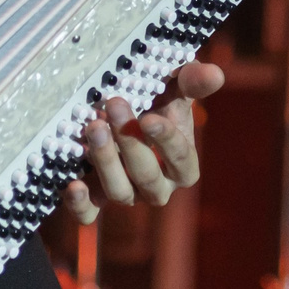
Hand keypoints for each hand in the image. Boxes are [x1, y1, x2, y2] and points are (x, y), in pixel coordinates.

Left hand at [61, 59, 223, 222]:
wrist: (125, 116)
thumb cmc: (157, 103)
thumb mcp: (176, 89)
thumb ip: (194, 82)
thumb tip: (215, 74)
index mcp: (183, 166)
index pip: (180, 158)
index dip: (165, 140)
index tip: (148, 118)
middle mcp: (158, 188)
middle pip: (147, 176)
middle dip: (130, 143)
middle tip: (113, 106)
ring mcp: (127, 195)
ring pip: (120, 192)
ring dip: (106, 161)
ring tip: (94, 128)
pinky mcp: (97, 199)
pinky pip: (90, 214)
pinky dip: (81, 204)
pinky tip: (73, 185)